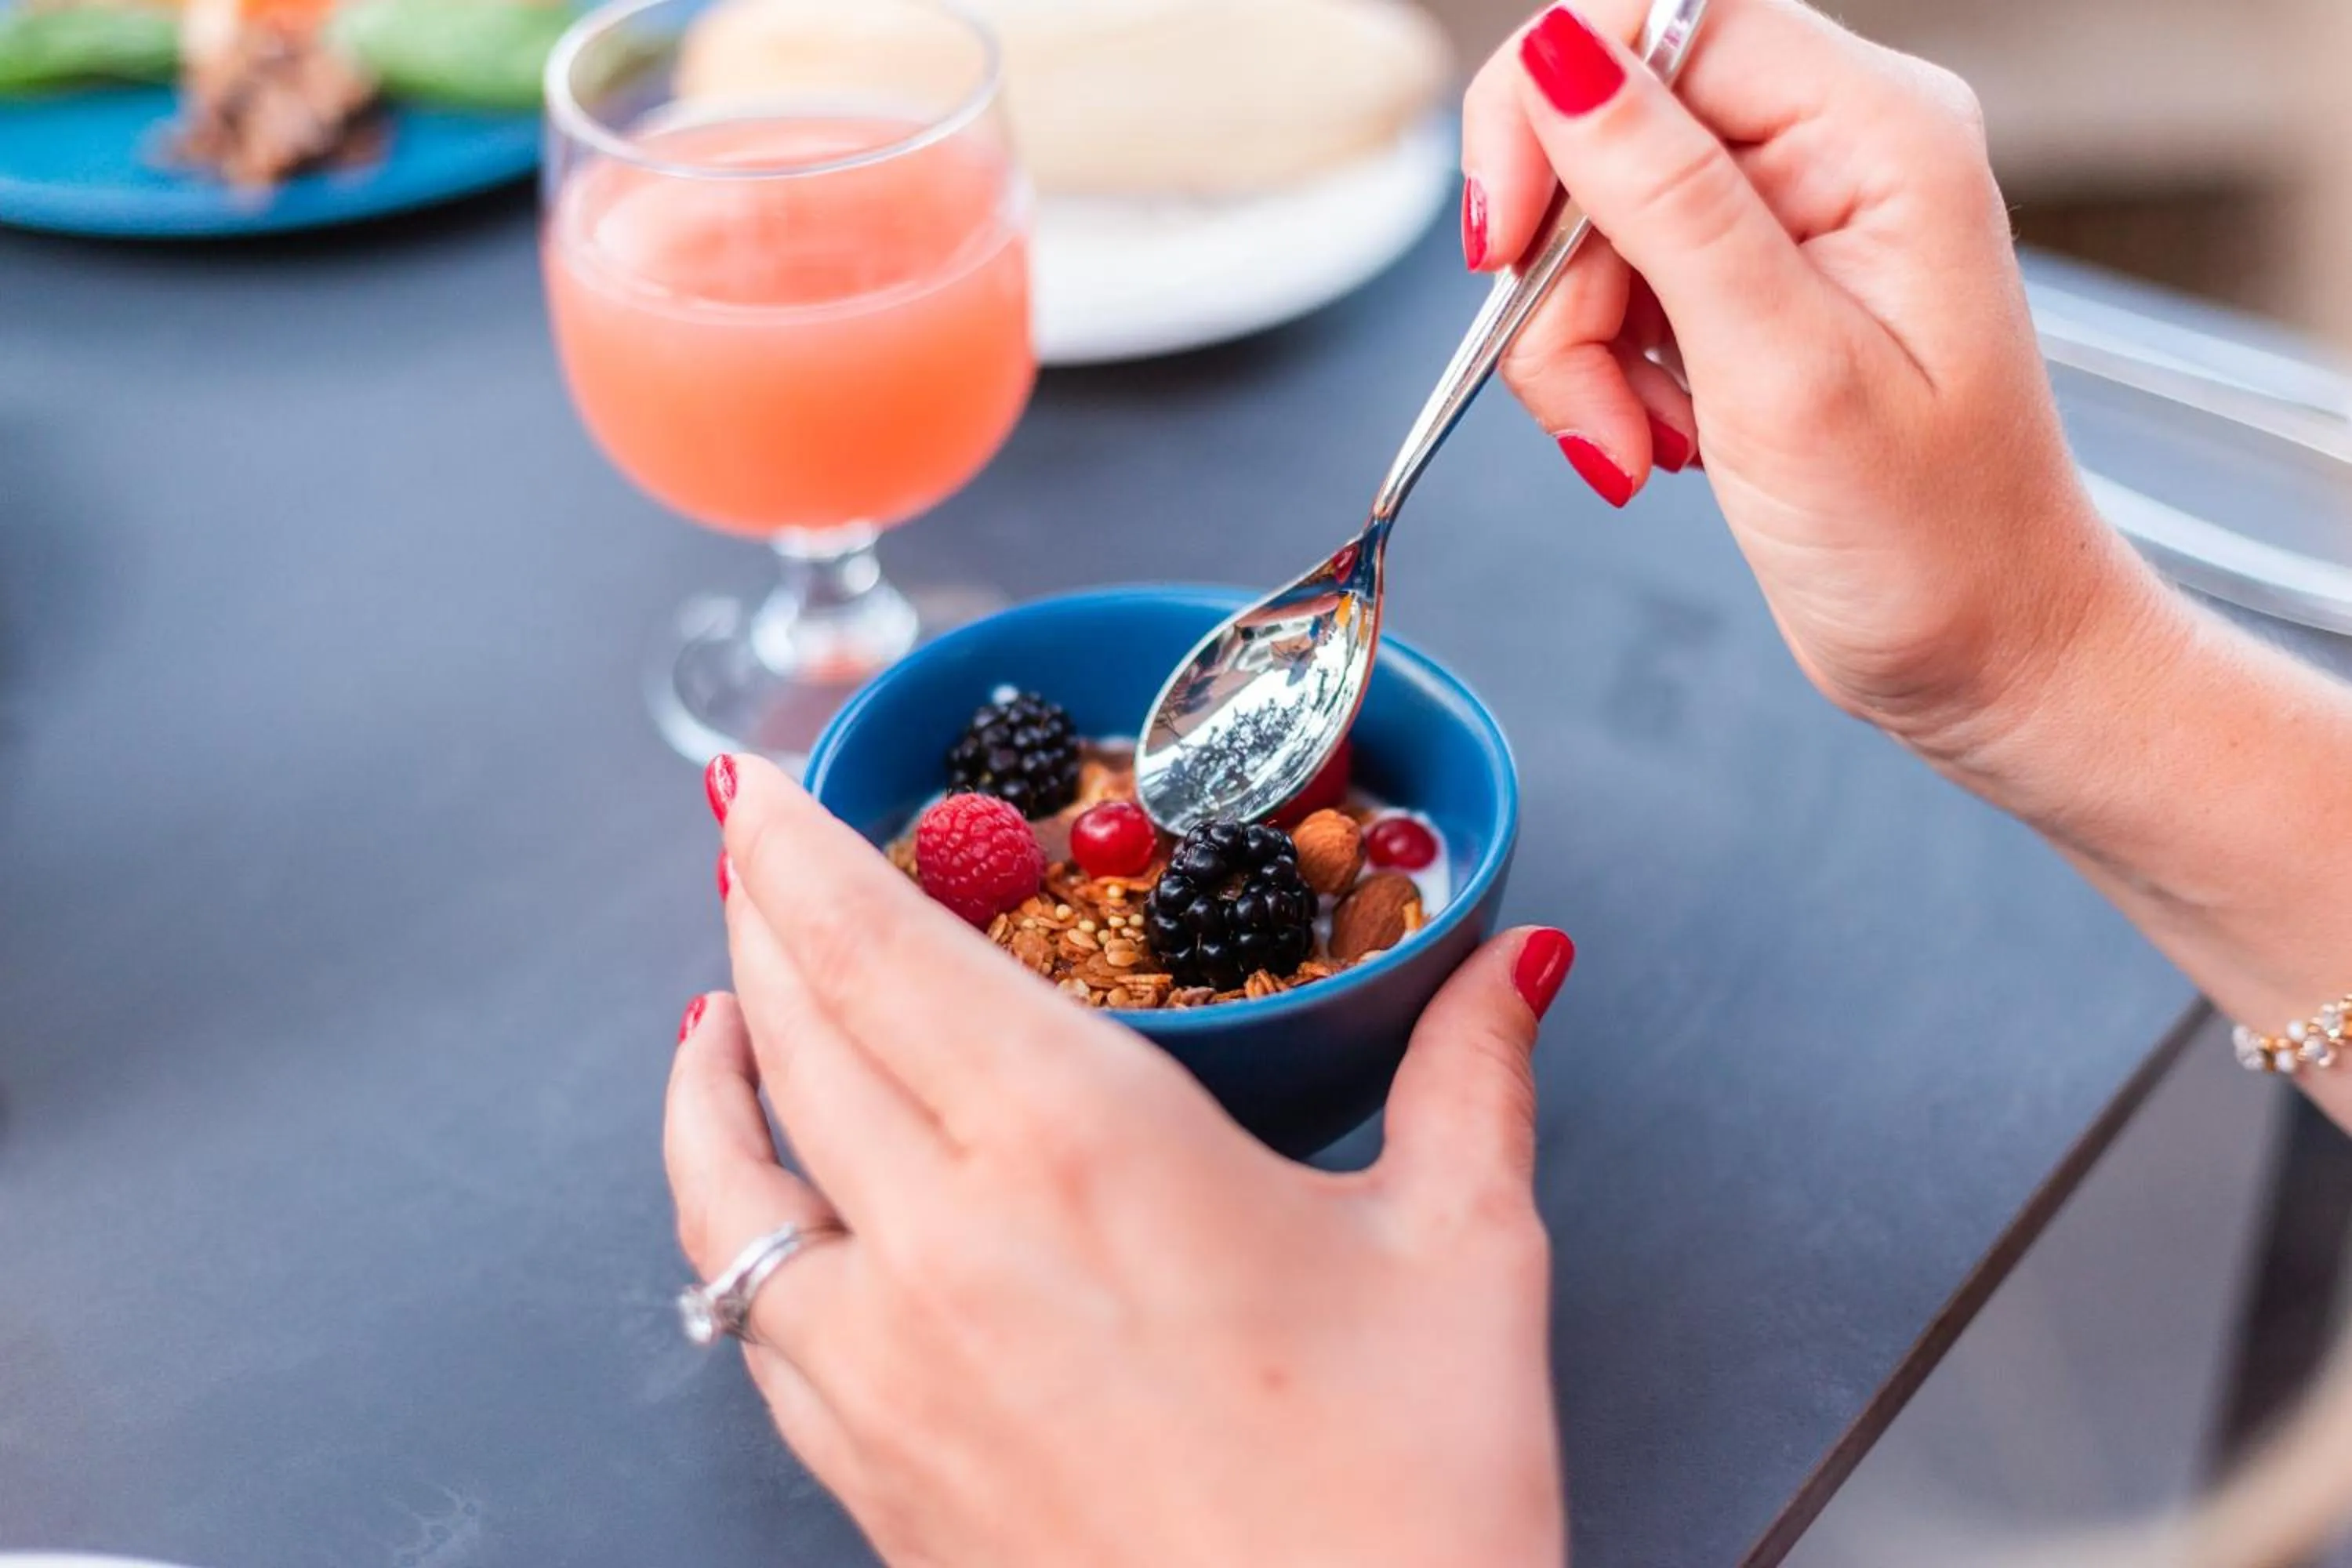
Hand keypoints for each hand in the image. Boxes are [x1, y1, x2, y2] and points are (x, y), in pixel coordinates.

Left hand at [666, 756, 1574, 1567]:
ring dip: (718, 1067)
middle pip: (793, 1030)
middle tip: (751, 844)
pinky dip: (732, 1217)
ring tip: (724, 1006)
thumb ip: (1469, 1078)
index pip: (882, 946)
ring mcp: (885, 1368)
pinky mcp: (868, 1475)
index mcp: (1080, 1147)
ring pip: (731, 1175)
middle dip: (757, 915)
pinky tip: (762, 1202)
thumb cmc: (1400, 1515)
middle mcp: (947, 1240)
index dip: (803, 845)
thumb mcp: (1462, 1260)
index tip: (766, 778)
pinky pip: (754, 1309)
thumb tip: (1510, 964)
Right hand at [1465, 0, 2157, 761]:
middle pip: (1607, 128)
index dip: (1550, 112)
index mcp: (1876, 132)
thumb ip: (1670, 201)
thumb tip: (1561, 60)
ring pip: (1588, 221)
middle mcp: (1832, 148)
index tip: (1504, 238)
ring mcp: (1784, 218)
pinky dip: (1597, 373)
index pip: (1664, 20)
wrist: (1982, 652)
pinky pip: (1609, 286)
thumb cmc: (1935, 539)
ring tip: (1634, 443)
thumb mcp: (1785, 370)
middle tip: (1583, 392)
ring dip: (1573, 348)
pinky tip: (1653, 438)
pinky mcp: (1743, 286)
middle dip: (1558, 273)